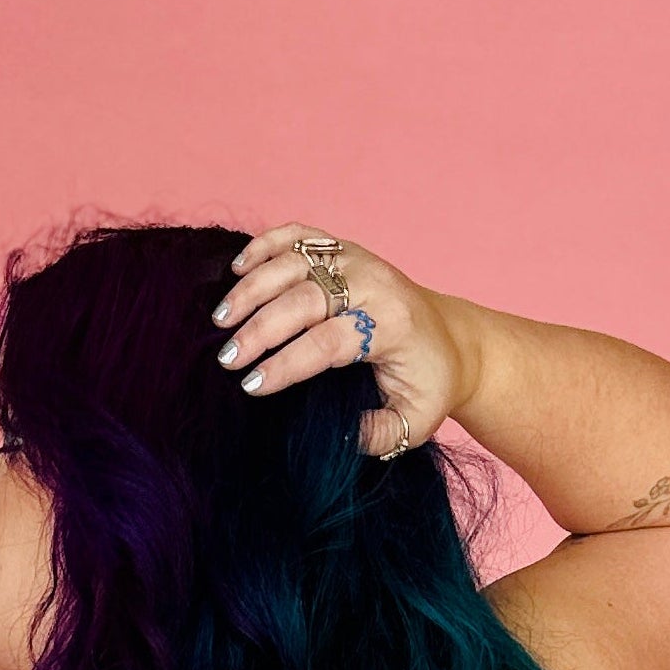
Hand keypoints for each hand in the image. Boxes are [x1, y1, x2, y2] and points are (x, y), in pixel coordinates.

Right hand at [209, 228, 472, 461]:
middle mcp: (372, 282)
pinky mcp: (341, 249)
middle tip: (227, 358)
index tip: (252, 386)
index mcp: (391, 324)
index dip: (286, 364)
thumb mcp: (417, 419)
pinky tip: (237, 268)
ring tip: (220, 318)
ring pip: (295, 261)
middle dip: (260, 328)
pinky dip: (265, 245)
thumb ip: (380, 433)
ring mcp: (355, 259)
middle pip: (305, 298)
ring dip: (252, 287)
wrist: (449, 337)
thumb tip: (341, 434)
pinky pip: (299, 235)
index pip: (328, 341)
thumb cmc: (426, 382)